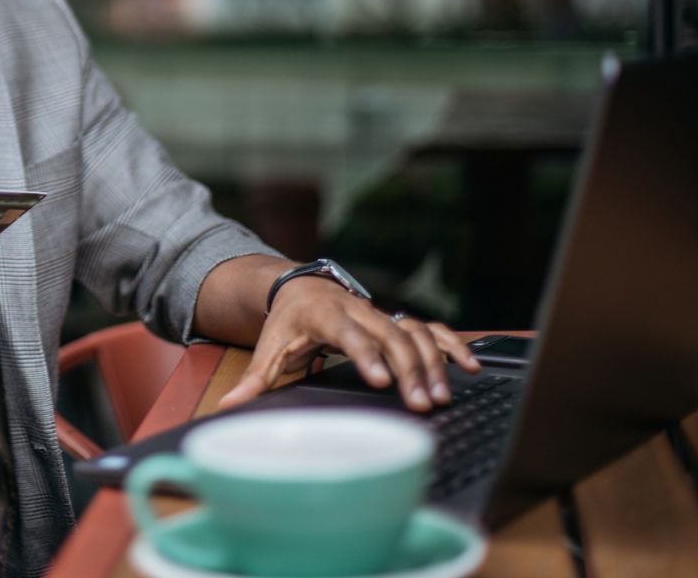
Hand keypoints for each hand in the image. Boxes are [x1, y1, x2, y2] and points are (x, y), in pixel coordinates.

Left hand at [218, 276, 481, 412]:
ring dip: (432, 363)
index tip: (381, 380)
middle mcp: (357, 310)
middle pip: (389, 335)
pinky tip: (470, 367)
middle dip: (408, 369)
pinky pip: (430, 328)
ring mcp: (380, 313)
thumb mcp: (268, 349)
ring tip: (443, 396)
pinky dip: (451, 344)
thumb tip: (227, 408)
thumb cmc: (286, 324)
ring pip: (414, 333)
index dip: (366, 354)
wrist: (300, 289)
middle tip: (422, 403)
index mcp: (324, 315)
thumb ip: (252, 381)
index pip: (348, 333)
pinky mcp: (395, 320)